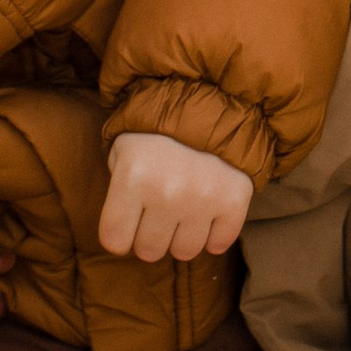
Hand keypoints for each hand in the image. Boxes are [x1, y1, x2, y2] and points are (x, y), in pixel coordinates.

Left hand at [100, 132, 251, 262]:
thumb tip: (125, 234)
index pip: (115, 241)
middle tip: (158, 209)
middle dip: (151, 234)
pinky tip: (208, 213)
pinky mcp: (234, 200)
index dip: (121, 232)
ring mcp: (203, 198)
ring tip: (184, 207)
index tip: (128, 217)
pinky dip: (214, 234)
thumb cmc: (156, 132)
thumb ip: (118, 192)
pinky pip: (219, 244)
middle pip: (149, 251)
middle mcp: (167, 191)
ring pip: (184, 252)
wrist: (209, 99)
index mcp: (133, 176)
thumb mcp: (123, 151)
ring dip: (182, 235)